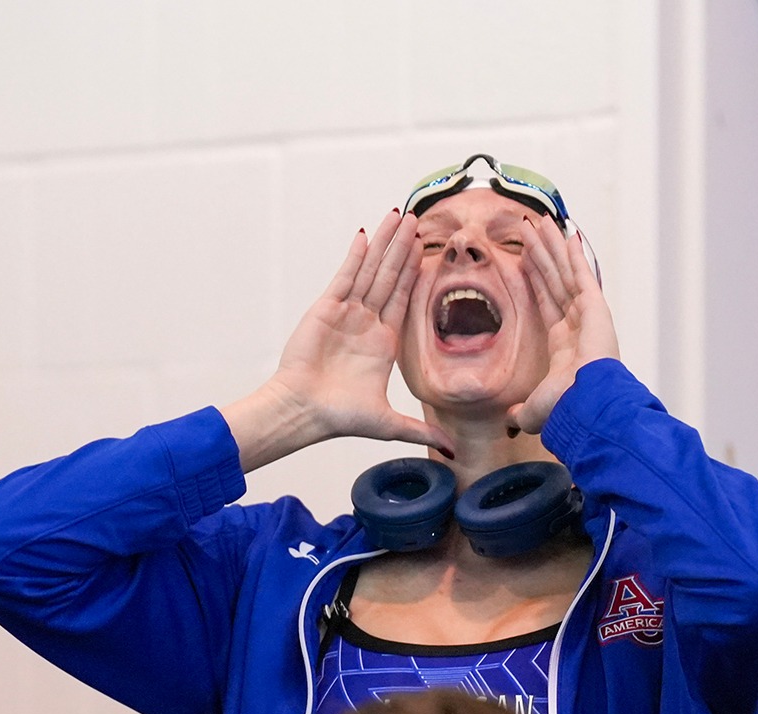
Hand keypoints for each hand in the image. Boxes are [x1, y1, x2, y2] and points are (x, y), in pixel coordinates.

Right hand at [269, 210, 448, 451]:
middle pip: (389, 277)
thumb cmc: (340, 417)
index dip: (415, 273)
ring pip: (370, 271)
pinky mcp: (326, 309)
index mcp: (383, 342)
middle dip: (403, 248)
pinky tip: (365, 235)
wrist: (305, 412)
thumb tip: (453, 452)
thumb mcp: (388, 423)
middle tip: (417, 219)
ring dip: (384, 244)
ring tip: (396, 217)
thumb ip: (420, 429)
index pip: (404, 298)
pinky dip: (355, 257)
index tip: (427, 249)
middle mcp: (366, 323)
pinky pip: (345, 277)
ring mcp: (346, 313)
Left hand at [508, 214, 620, 435]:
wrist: (584, 405)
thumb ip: (522, 411)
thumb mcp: (534, 410)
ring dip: (551, 247)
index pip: (547, 302)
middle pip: (554, 280)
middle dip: (541, 254)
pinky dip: (575, 255)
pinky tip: (567, 234)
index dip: (535, 278)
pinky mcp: (595, 307)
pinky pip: (581, 275)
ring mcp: (588, 314)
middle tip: (528, 229)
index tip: (525, 258)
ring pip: (564, 272)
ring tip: (538, 222)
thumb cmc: (565, 410)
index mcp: (566, 345)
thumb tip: (512, 421)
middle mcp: (578, 325)